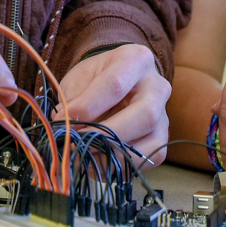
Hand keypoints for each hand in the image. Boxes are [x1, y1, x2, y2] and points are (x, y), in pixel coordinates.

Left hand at [57, 44, 170, 166]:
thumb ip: (73, 98)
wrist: (117, 82)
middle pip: (144, 115)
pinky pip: (145, 159)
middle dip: (106, 133)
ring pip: (149, 142)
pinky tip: (95, 161)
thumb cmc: (96, 78)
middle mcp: (157, 87)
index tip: (62, 121)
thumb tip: (63, 125)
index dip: (87, 107)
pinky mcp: (161, 140)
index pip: (115, 85)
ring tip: (81, 155)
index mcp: (136, 60)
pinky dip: (118, 165)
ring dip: (111, 154)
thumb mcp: (80, 77)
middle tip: (75, 142)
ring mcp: (164, 116)